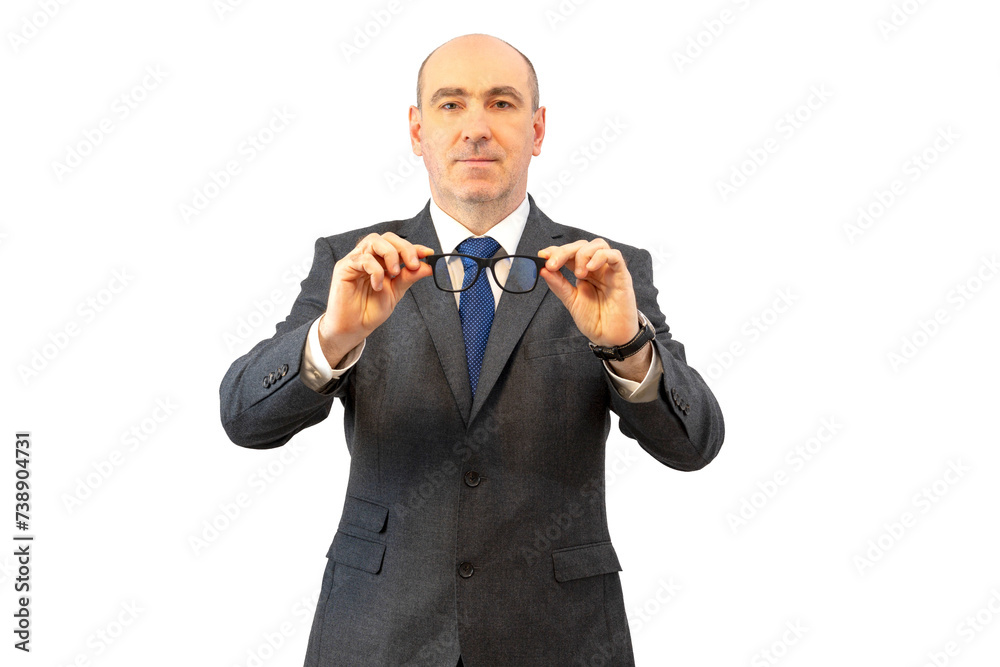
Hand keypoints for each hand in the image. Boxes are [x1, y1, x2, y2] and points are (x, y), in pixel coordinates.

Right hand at [319, 232, 433, 364]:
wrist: (354, 328)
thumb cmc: (370, 310)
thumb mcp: (396, 292)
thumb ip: (409, 277)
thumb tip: (427, 266)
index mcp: (380, 261)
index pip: (397, 245)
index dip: (413, 247)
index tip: (428, 253)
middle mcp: (368, 257)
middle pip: (386, 238)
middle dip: (404, 248)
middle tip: (413, 265)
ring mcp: (355, 260)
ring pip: (374, 241)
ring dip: (390, 254)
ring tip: (395, 273)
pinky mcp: (344, 267)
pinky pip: (363, 259)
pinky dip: (375, 271)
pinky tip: (377, 286)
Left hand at [537, 238, 639, 346]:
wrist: (610, 337)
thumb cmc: (595, 320)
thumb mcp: (571, 301)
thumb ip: (558, 284)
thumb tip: (543, 269)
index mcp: (584, 272)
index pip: (570, 253)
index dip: (555, 250)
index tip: (542, 255)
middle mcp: (596, 268)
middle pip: (582, 246)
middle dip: (564, 251)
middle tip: (553, 264)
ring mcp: (609, 270)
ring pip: (598, 245)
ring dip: (583, 254)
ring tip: (579, 274)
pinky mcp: (622, 276)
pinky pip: (615, 256)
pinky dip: (601, 257)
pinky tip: (590, 268)